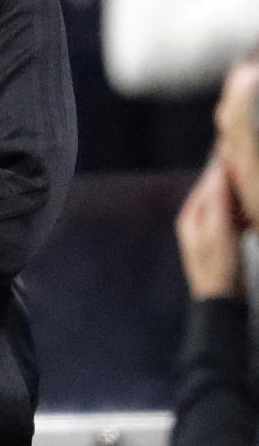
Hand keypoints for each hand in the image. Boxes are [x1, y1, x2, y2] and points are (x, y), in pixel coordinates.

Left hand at [176, 158, 244, 298]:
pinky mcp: (224, 240)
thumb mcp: (218, 232)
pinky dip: (243, 205)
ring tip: (249, 167)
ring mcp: (211, 230)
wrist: (222, 305)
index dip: (223, 161)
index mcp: (192, 214)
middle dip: (232, 170)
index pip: (209, 179)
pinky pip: (234, 214)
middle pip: (217, 187)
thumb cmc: (219, 268)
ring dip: (238, 186)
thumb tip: (219, 170)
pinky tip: (251, 201)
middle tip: (244, 149)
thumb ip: (218, 201)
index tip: (234, 141)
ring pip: (227, 199)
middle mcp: (198, 219)